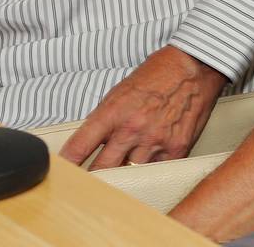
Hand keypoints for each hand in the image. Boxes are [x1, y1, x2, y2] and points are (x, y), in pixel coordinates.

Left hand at [59, 45, 227, 169]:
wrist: (192, 68)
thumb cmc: (156, 76)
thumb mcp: (120, 92)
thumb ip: (106, 119)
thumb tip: (91, 142)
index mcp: (114, 111)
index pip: (82, 144)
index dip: (68, 162)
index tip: (61, 171)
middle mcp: (132, 128)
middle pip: (102, 168)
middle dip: (91, 178)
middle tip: (84, 185)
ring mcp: (155, 141)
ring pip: (129, 175)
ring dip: (121, 177)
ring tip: (115, 181)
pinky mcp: (176, 149)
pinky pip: (155, 172)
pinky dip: (147, 172)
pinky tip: (144, 169)